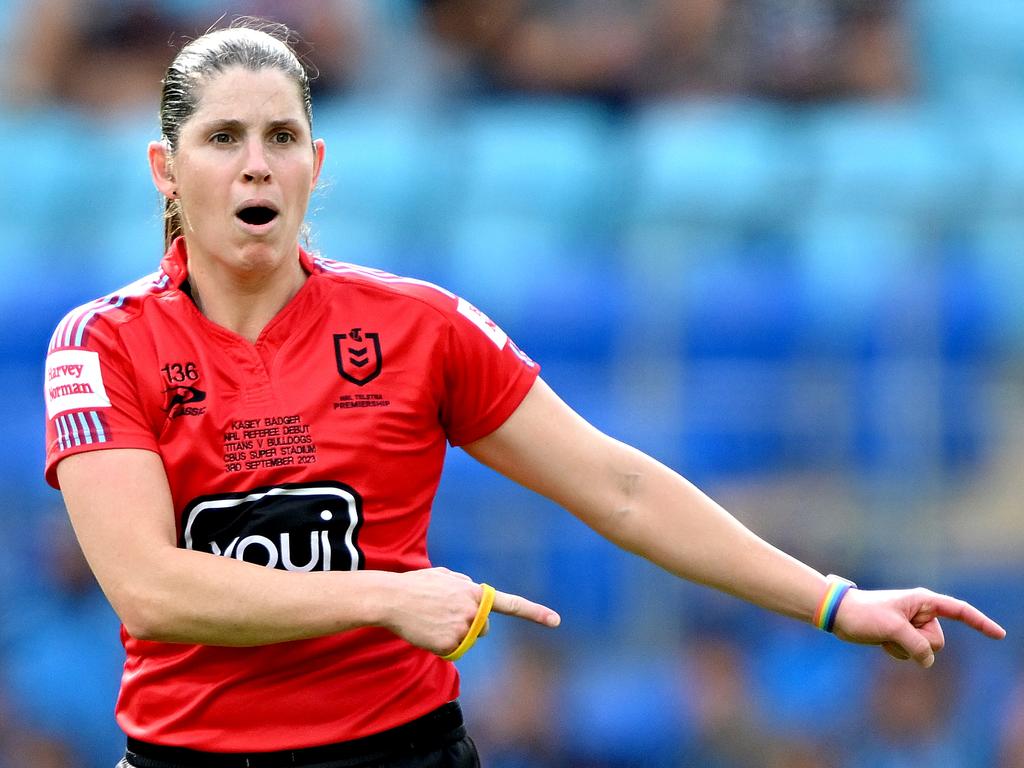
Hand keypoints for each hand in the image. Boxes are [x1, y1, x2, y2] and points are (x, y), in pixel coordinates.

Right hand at [383, 567, 559, 656]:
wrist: (392, 598)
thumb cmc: (416, 585)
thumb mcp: (445, 576)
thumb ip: (464, 585)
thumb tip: (474, 592)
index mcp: (474, 593)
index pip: (510, 604)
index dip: (535, 613)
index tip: (556, 621)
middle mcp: (473, 611)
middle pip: (484, 628)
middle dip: (470, 625)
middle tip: (444, 614)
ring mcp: (462, 629)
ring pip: (468, 640)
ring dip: (454, 634)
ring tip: (432, 620)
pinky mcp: (450, 645)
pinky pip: (451, 650)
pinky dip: (440, 645)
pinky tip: (427, 631)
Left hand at [831, 587, 1005, 667]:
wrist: (840, 615)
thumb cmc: (864, 614)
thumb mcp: (893, 629)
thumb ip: (916, 645)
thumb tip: (928, 661)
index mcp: (923, 601)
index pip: (959, 611)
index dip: (980, 623)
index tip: (1000, 635)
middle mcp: (921, 613)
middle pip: (938, 641)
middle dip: (918, 644)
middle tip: (893, 631)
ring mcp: (912, 626)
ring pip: (926, 651)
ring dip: (905, 649)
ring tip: (885, 634)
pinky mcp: (902, 636)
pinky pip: (912, 654)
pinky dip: (898, 652)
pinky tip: (881, 641)